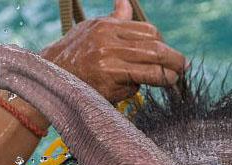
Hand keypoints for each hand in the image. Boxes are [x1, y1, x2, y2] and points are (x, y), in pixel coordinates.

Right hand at [40, 0, 186, 103]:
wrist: (49, 77)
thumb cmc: (74, 55)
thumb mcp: (92, 30)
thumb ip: (115, 19)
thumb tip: (125, 1)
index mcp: (107, 26)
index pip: (148, 32)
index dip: (162, 43)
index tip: (168, 54)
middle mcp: (108, 41)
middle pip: (154, 47)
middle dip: (172, 58)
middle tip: (182, 67)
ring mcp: (107, 61)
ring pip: (150, 66)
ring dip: (165, 75)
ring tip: (173, 79)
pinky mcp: (107, 81)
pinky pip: (135, 84)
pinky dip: (139, 87)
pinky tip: (137, 89)